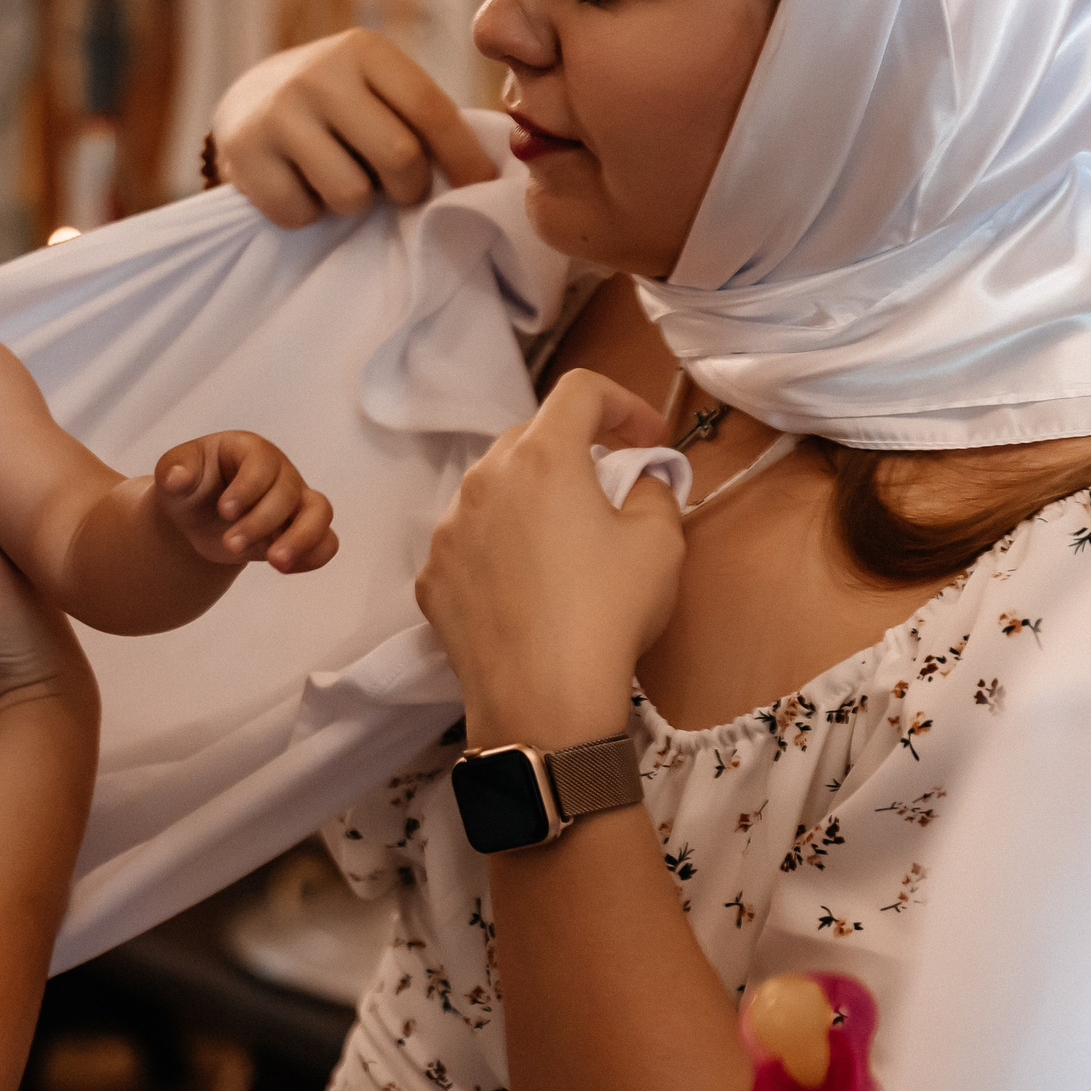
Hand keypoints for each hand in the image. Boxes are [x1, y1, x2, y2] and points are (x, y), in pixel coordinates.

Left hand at [153, 433, 337, 570]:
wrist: (196, 518)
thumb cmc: (188, 487)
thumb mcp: (172, 474)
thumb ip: (173, 471)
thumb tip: (176, 478)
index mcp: (249, 450)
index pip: (262, 462)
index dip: (247, 488)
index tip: (224, 510)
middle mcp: (279, 472)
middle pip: (287, 492)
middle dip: (260, 522)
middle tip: (229, 544)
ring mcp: (295, 500)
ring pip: (320, 512)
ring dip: (301, 539)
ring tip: (275, 562)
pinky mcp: (301, 530)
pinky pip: (326, 541)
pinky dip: (313, 556)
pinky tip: (283, 568)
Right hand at [210, 27, 497, 226]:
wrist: (245, 104)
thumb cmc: (337, 107)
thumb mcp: (376, 89)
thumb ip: (420, 117)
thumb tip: (493, 169)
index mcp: (363, 50)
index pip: (430, 109)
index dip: (463, 157)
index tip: (479, 188)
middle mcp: (318, 73)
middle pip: (399, 157)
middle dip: (409, 188)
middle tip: (399, 190)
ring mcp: (277, 112)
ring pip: (351, 193)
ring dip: (355, 204)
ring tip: (340, 181)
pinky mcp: (243, 153)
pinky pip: (300, 212)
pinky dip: (307, 213)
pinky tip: (299, 186)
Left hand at [416, 369, 682, 749]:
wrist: (543, 699)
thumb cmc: (607, 613)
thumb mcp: (660, 542)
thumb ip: (654, 488)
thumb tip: (640, 477)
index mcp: (540, 458)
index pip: (580, 391)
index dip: (623, 404)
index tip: (649, 440)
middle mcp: (482, 480)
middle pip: (530, 437)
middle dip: (575, 450)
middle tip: (611, 489)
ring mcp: (447, 528)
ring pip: (493, 489)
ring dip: (531, 498)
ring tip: (566, 543)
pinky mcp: (431, 574)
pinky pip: (470, 541)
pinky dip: (500, 547)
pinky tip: (528, 588)